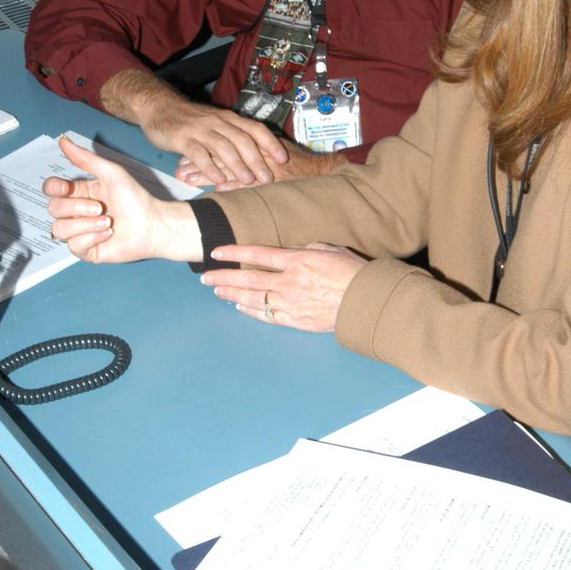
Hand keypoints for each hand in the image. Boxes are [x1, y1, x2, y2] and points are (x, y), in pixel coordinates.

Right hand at [43, 135, 199, 263]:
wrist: (152, 224)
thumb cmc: (135, 198)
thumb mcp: (111, 173)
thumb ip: (85, 159)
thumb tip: (63, 140)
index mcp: (79, 192)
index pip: (51, 189)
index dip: (54, 188)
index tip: (67, 187)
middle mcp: (76, 212)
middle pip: (53, 209)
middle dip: (78, 208)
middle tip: (101, 208)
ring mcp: (79, 231)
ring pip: (59, 229)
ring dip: (86, 225)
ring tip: (108, 222)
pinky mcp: (85, 249)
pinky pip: (73, 246)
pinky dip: (91, 238)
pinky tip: (108, 234)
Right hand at [100, 69, 287, 187]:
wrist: (158, 106)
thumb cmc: (189, 120)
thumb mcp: (214, 123)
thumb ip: (231, 136)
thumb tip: (256, 156)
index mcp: (228, 118)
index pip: (255, 128)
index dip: (270, 143)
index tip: (283, 159)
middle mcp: (217, 122)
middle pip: (242, 139)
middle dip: (257, 159)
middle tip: (268, 178)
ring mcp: (200, 129)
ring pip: (223, 146)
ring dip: (237, 164)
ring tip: (248, 180)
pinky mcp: (183, 138)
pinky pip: (198, 153)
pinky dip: (209, 166)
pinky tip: (217, 179)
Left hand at [183, 139, 347, 191]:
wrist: (323, 172)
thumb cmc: (300, 164)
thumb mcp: (276, 152)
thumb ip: (257, 154)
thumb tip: (238, 159)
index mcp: (255, 143)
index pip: (223, 145)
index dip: (204, 151)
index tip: (186, 156)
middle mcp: (255, 152)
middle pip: (220, 155)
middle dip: (199, 162)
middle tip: (179, 169)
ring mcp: (261, 167)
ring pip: (227, 168)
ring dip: (206, 175)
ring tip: (186, 180)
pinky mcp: (268, 181)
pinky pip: (244, 184)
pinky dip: (228, 188)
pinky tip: (212, 193)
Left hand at [200, 242, 366, 331]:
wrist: (364, 301)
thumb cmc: (351, 272)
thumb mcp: (329, 249)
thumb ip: (305, 249)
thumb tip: (290, 249)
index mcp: (297, 261)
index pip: (257, 255)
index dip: (234, 252)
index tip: (216, 252)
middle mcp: (289, 282)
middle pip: (248, 279)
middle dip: (224, 277)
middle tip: (206, 277)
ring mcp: (290, 303)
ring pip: (253, 299)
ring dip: (231, 294)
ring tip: (216, 290)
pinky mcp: (295, 320)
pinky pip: (266, 316)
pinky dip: (250, 311)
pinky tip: (239, 306)